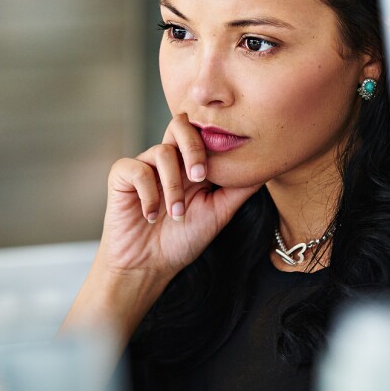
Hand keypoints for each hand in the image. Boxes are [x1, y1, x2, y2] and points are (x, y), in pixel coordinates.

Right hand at [95, 113, 259, 278]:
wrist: (148, 266)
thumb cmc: (183, 239)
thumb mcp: (220, 213)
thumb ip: (240, 188)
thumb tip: (266, 167)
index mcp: (192, 164)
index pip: (204, 133)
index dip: (214, 142)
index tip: (222, 171)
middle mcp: (169, 159)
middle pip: (180, 124)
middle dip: (194, 147)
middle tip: (200, 177)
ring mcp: (145, 165)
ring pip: (162, 151)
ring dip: (173, 186)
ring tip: (176, 214)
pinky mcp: (122, 175)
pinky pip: (137, 169)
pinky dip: (148, 194)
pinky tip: (150, 216)